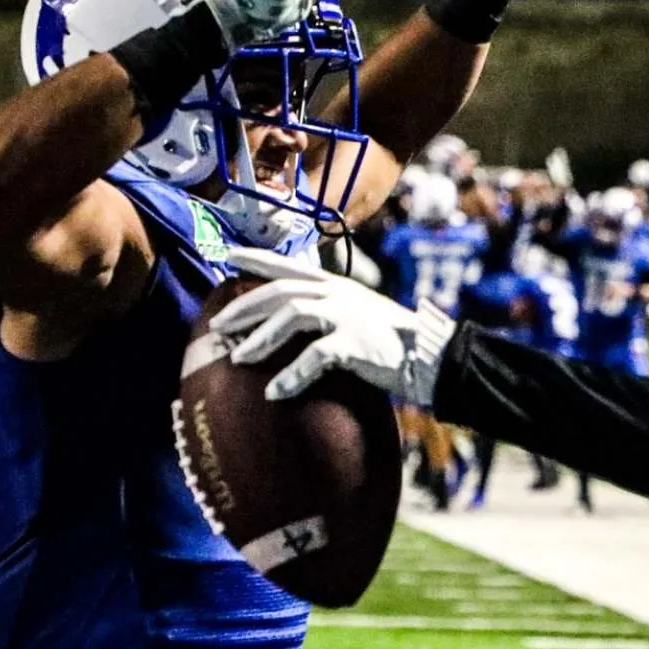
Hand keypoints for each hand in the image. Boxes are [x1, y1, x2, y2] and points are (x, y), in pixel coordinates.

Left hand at [209, 247, 452, 403]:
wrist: (430, 355)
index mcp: (336, 285)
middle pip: (281, 291)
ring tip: (239, 359)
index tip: (226, 257)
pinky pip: (315, 356)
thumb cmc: (391, 341)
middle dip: (244, 308)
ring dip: (261, 338)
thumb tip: (293, 319)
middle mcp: (339, 294)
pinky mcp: (356, 343)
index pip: (289, 266)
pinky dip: (291, 375)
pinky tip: (274, 392)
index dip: (256, 259)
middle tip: (217, 327)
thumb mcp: (357, 314)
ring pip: (292, 315)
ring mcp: (348, 315)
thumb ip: (328, 310)